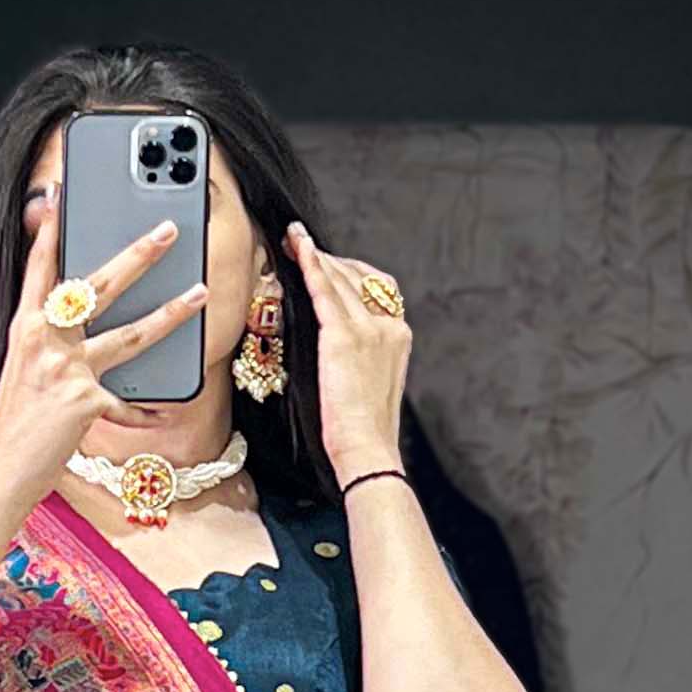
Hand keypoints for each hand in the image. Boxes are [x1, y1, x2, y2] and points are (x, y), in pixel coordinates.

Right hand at [0, 203, 210, 523]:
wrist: (0, 471)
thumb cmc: (13, 425)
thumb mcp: (22, 370)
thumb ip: (48, 338)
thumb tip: (76, 315)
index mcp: (26, 328)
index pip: (40, 269)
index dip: (51, 231)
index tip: (62, 196)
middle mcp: (45, 341)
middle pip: (100, 286)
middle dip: (138, 254)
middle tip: (167, 230)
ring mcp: (67, 370)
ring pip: (130, 334)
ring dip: (170, 312)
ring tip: (199, 293)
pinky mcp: (86, 402)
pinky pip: (128, 402)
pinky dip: (146, 411)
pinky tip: (169, 410)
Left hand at [286, 223, 412, 479]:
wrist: (367, 451)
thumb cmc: (364, 430)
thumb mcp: (369, 383)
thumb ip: (358, 354)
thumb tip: (331, 339)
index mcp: (398, 336)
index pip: (377, 287)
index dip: (349, 269)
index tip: (327, 260)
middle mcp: (389, 326)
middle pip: (358, 277)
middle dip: (328, 258)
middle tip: (300, 243)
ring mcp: (369, 329)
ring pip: (340, 280)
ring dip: (315, 256)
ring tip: (293, 240)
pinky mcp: (345, 338)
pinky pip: (324, 292)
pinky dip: (310, 266)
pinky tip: (298, 250)